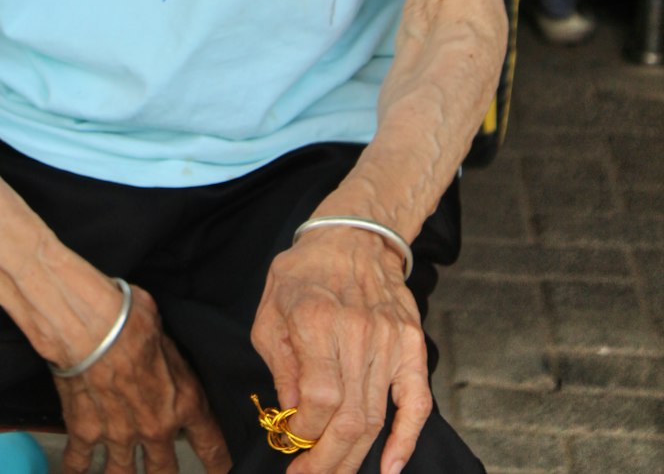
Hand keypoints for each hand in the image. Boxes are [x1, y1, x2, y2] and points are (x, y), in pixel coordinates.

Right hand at [55, 282, 230, 473]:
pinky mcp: (86, 431)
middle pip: (165, 470)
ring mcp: (119, 435)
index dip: (218, 462)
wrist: (94, 327)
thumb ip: (166, 355)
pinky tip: (75, 472)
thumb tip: (158, 345)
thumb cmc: (132, 320)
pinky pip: (79, 461)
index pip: (210, 443)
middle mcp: (154, 427)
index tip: (221, 471)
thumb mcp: (165, 334)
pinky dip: (75, 468)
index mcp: (183, 402)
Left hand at [250, 230, 430, 473]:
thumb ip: (280, 364)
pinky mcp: (412, 344)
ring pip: (377, 417)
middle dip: (327, 461)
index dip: (304, 432)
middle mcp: (357, 332)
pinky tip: (391, 465)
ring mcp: (390, 340)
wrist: (354, 236)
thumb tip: (292, 413)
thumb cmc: (305, 273)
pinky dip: (407, 438)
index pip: (318, 399)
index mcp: (316, 321)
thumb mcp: (271, 309)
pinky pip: (416, 402)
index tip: (292, 442)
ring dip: (355, 456)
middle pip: (349, 418)